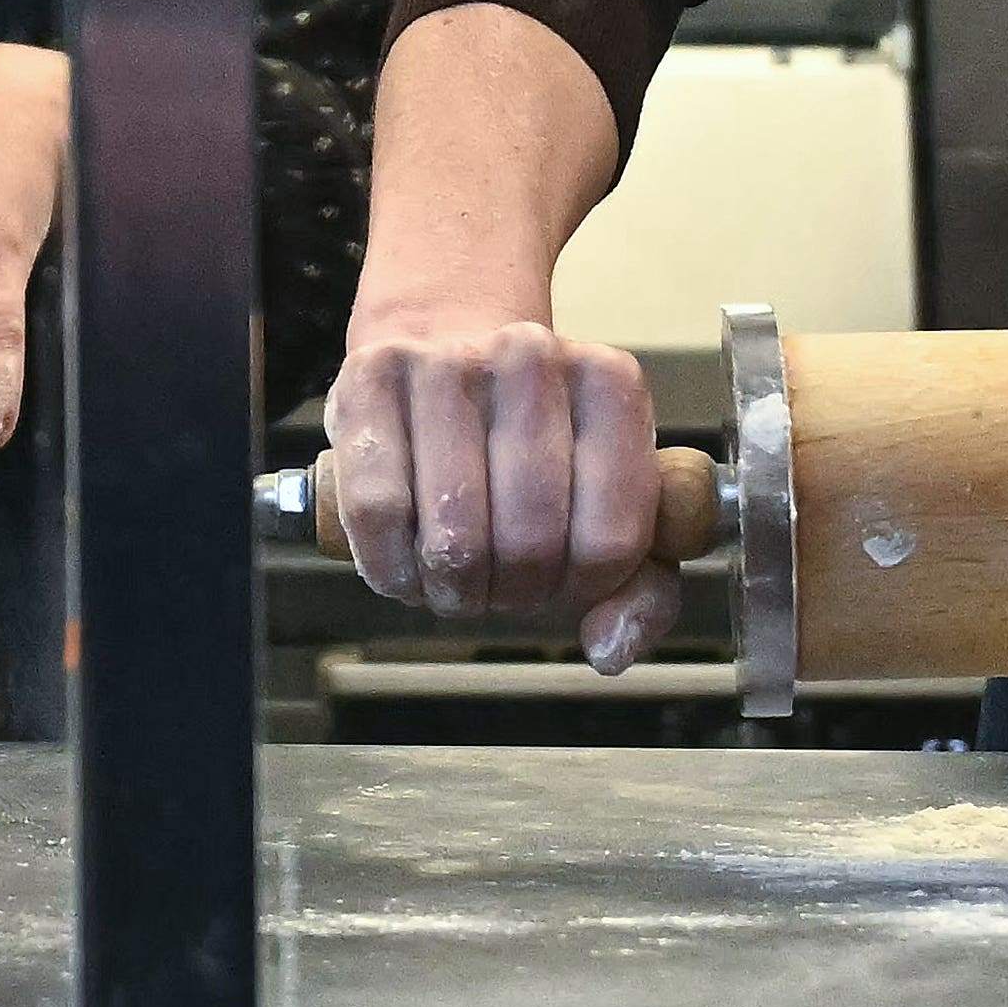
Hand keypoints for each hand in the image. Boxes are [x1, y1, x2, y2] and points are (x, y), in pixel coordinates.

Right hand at [322, 309, 674, 671]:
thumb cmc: (532, 457)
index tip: (562, 584)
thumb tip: (610, 650)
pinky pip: (377, 511)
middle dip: (514, 593)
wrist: (446, 365)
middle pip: (530, 540)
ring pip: (453, 535)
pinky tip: (403, 569)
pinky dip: (390, 568)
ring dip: (451, 589)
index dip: (582, 591)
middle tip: (501, 587)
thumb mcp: (608, 512)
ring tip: (453, 581)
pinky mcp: (369, 378)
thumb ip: (638, 593)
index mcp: (611, 384)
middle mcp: (532, 356)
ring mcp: (445, 360)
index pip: (609, 540)